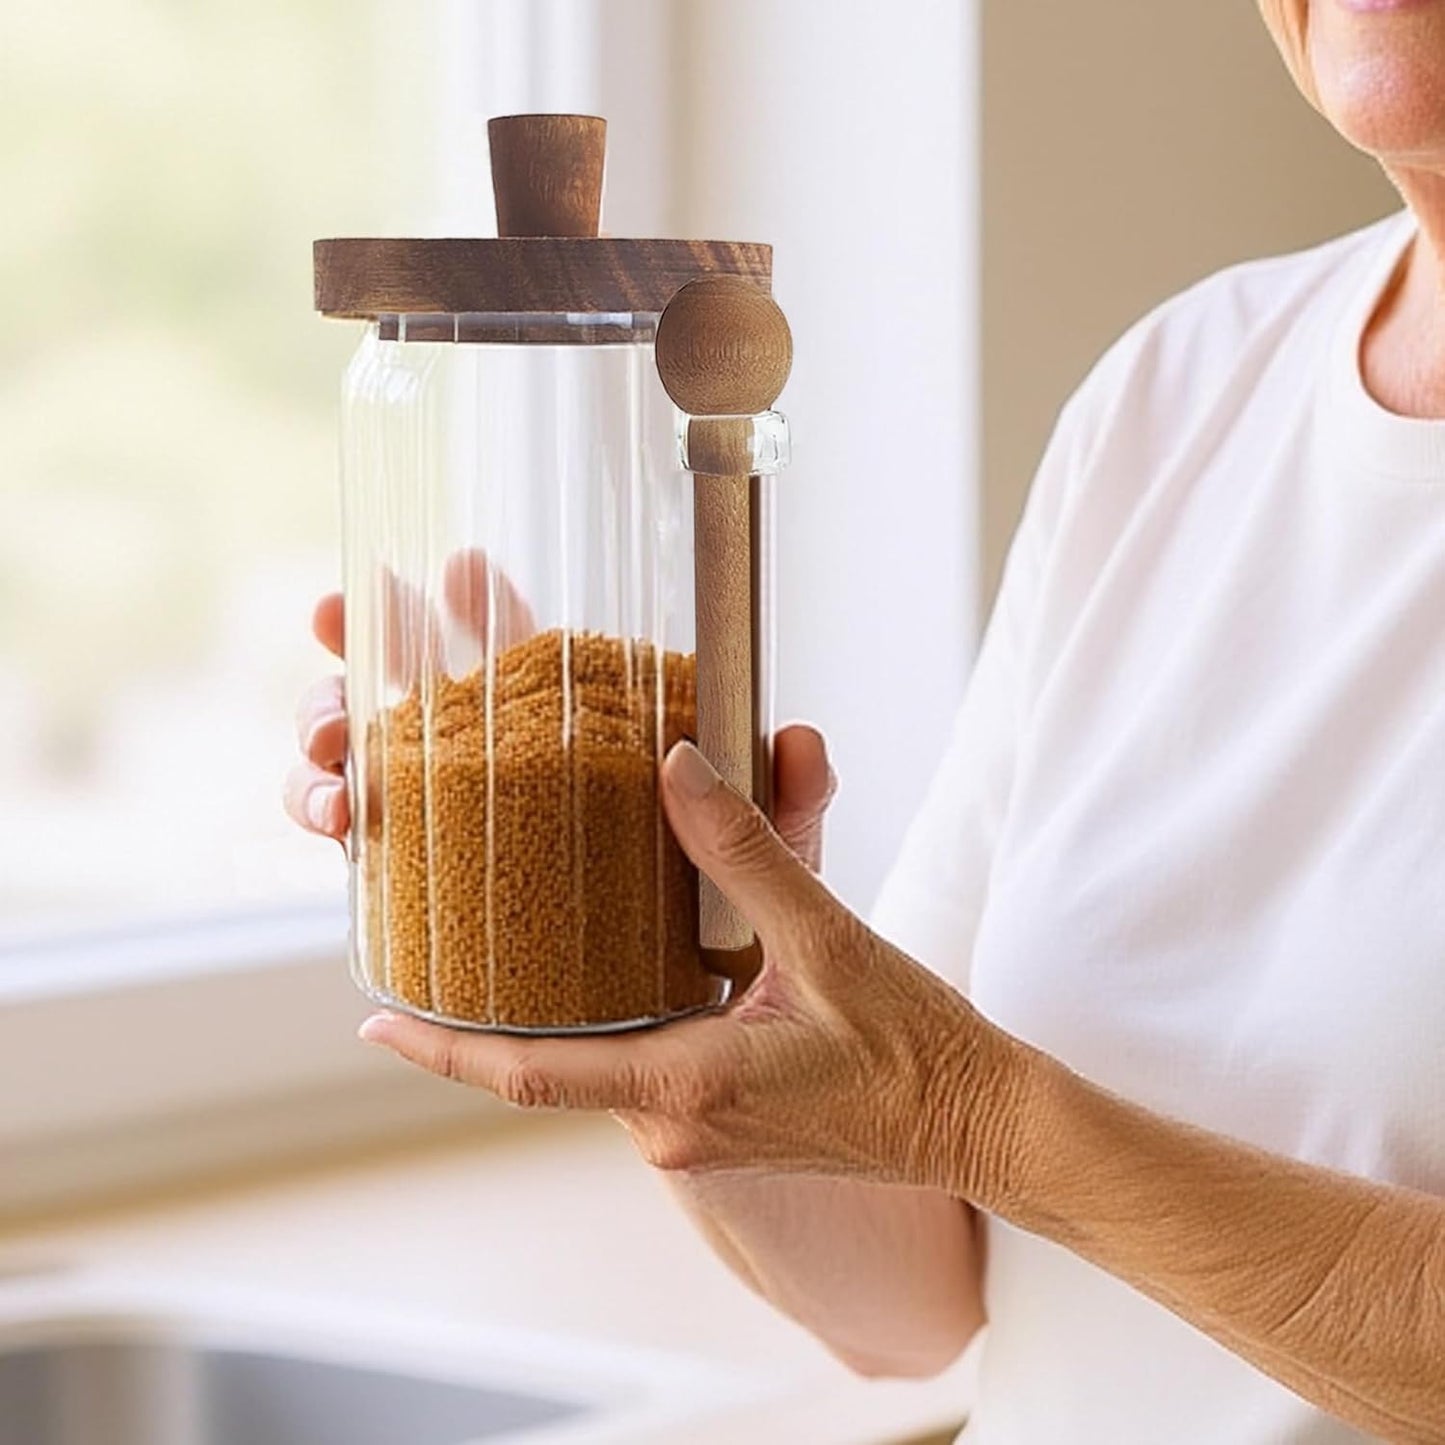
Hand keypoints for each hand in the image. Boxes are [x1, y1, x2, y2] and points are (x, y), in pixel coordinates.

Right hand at [285, 559, 833, 869]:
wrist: (705, 1023)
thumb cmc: (738, 922)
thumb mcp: (771, 856)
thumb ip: (784, 799)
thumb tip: (799, 739)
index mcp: (582, 740)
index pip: (523, 653)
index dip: (482, 605)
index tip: (458, 568)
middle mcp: (510, 775)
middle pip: (420, 689)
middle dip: (365, 645)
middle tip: (336, 624)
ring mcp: (463, 831)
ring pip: (371, 760)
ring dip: (331, 739)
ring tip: (335, 756)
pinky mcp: (434, 894)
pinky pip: (368, 848)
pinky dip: (337, 825)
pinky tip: (341, 830)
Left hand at [360, 740, 1017, 1199]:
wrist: (980, 1124)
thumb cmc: (918, 1049)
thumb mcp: (828, 939)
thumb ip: (747, 852)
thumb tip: (677, 767)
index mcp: (688, 1087)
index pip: (530, 1073)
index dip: (441, 1048)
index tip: (370, 1018)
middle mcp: (673, 1126)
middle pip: (546, 1066)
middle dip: (480, 1019)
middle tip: (428, 946)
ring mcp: (692, 1135)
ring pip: (590, 1067)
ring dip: (542, 1018)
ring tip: (494, 950)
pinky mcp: (715, 1125)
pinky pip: (631, 1073)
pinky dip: (599, 1026)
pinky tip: (594, 976)